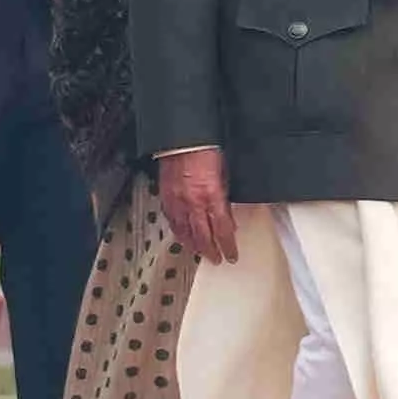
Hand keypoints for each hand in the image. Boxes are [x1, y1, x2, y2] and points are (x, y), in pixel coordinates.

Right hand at [159, 148, 240, 262]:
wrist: (181, 139)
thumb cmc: (204, 150)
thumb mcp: (224, 174)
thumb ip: (224, 197)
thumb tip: (226, 214)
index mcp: (211, 196)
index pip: (222, 230)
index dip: (227, 246)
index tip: (231, 255)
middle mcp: (194, 204)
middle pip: (203, 237)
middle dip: (211, 251)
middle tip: (216, 259)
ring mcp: (178, 203)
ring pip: (185, 233)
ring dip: (194, 245)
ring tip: (200, 253)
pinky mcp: (166, 199)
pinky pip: (172, 222)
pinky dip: (179, 233)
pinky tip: (182, 237)